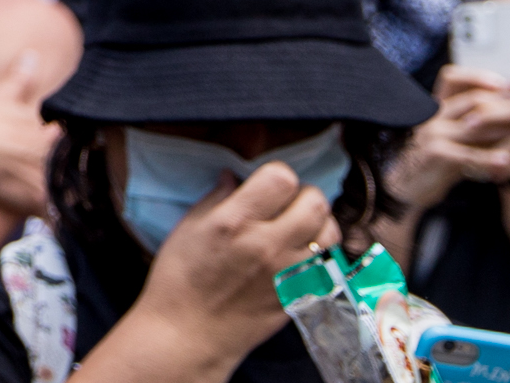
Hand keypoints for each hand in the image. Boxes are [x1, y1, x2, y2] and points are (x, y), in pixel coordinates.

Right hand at [139, 163, 342, 365]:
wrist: (189, 334)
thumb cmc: (179, 280)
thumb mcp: (188, 228)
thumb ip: (216, 198)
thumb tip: (235, 177)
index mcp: (235, 222)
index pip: (282, 178)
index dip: (276, 174)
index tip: (266, 183)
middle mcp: (268, 245)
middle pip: (316, 202)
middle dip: (303, 194)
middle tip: (287, 202)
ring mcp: (288, 273)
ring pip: (330, 232)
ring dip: (317, 223)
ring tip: (298, 227)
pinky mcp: (300, 295)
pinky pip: (326, 264)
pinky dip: (317, 253)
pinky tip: (297, 254)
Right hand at [392, 67, 509, 211]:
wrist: (407, 189)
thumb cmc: (436, 165)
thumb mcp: (453, 141)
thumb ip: (475, 130)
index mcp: (436, 109)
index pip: (452, 78)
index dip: (478, 77)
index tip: (504, 85)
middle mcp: (433, 117)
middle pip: (472, 99)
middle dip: (505, 106)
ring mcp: (433, 134)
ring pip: (475, 126)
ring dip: (505, 132)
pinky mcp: (435, 154)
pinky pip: (468, 154)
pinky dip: (489, 158)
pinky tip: (507, 162)